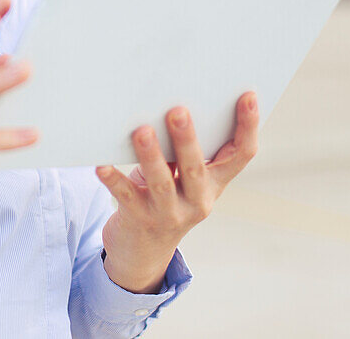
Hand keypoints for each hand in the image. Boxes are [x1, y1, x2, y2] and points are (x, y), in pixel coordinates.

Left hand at [95, 92, 259, 292]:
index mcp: (215, 183)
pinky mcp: (139, 219)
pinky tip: (101, 165)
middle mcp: (198, 201)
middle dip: (187, 139)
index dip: (248, 126)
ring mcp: (169, 213)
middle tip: (177, 111)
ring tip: (142, 132)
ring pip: (161, 183)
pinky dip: (114, 179)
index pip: (241, 154)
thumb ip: (185, 150)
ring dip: (151, 155)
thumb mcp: (185, 178)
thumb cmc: (166, 198)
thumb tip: (173, 104)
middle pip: (195, 168)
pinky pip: (125, 195)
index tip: (248, 95)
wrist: (144, 252)